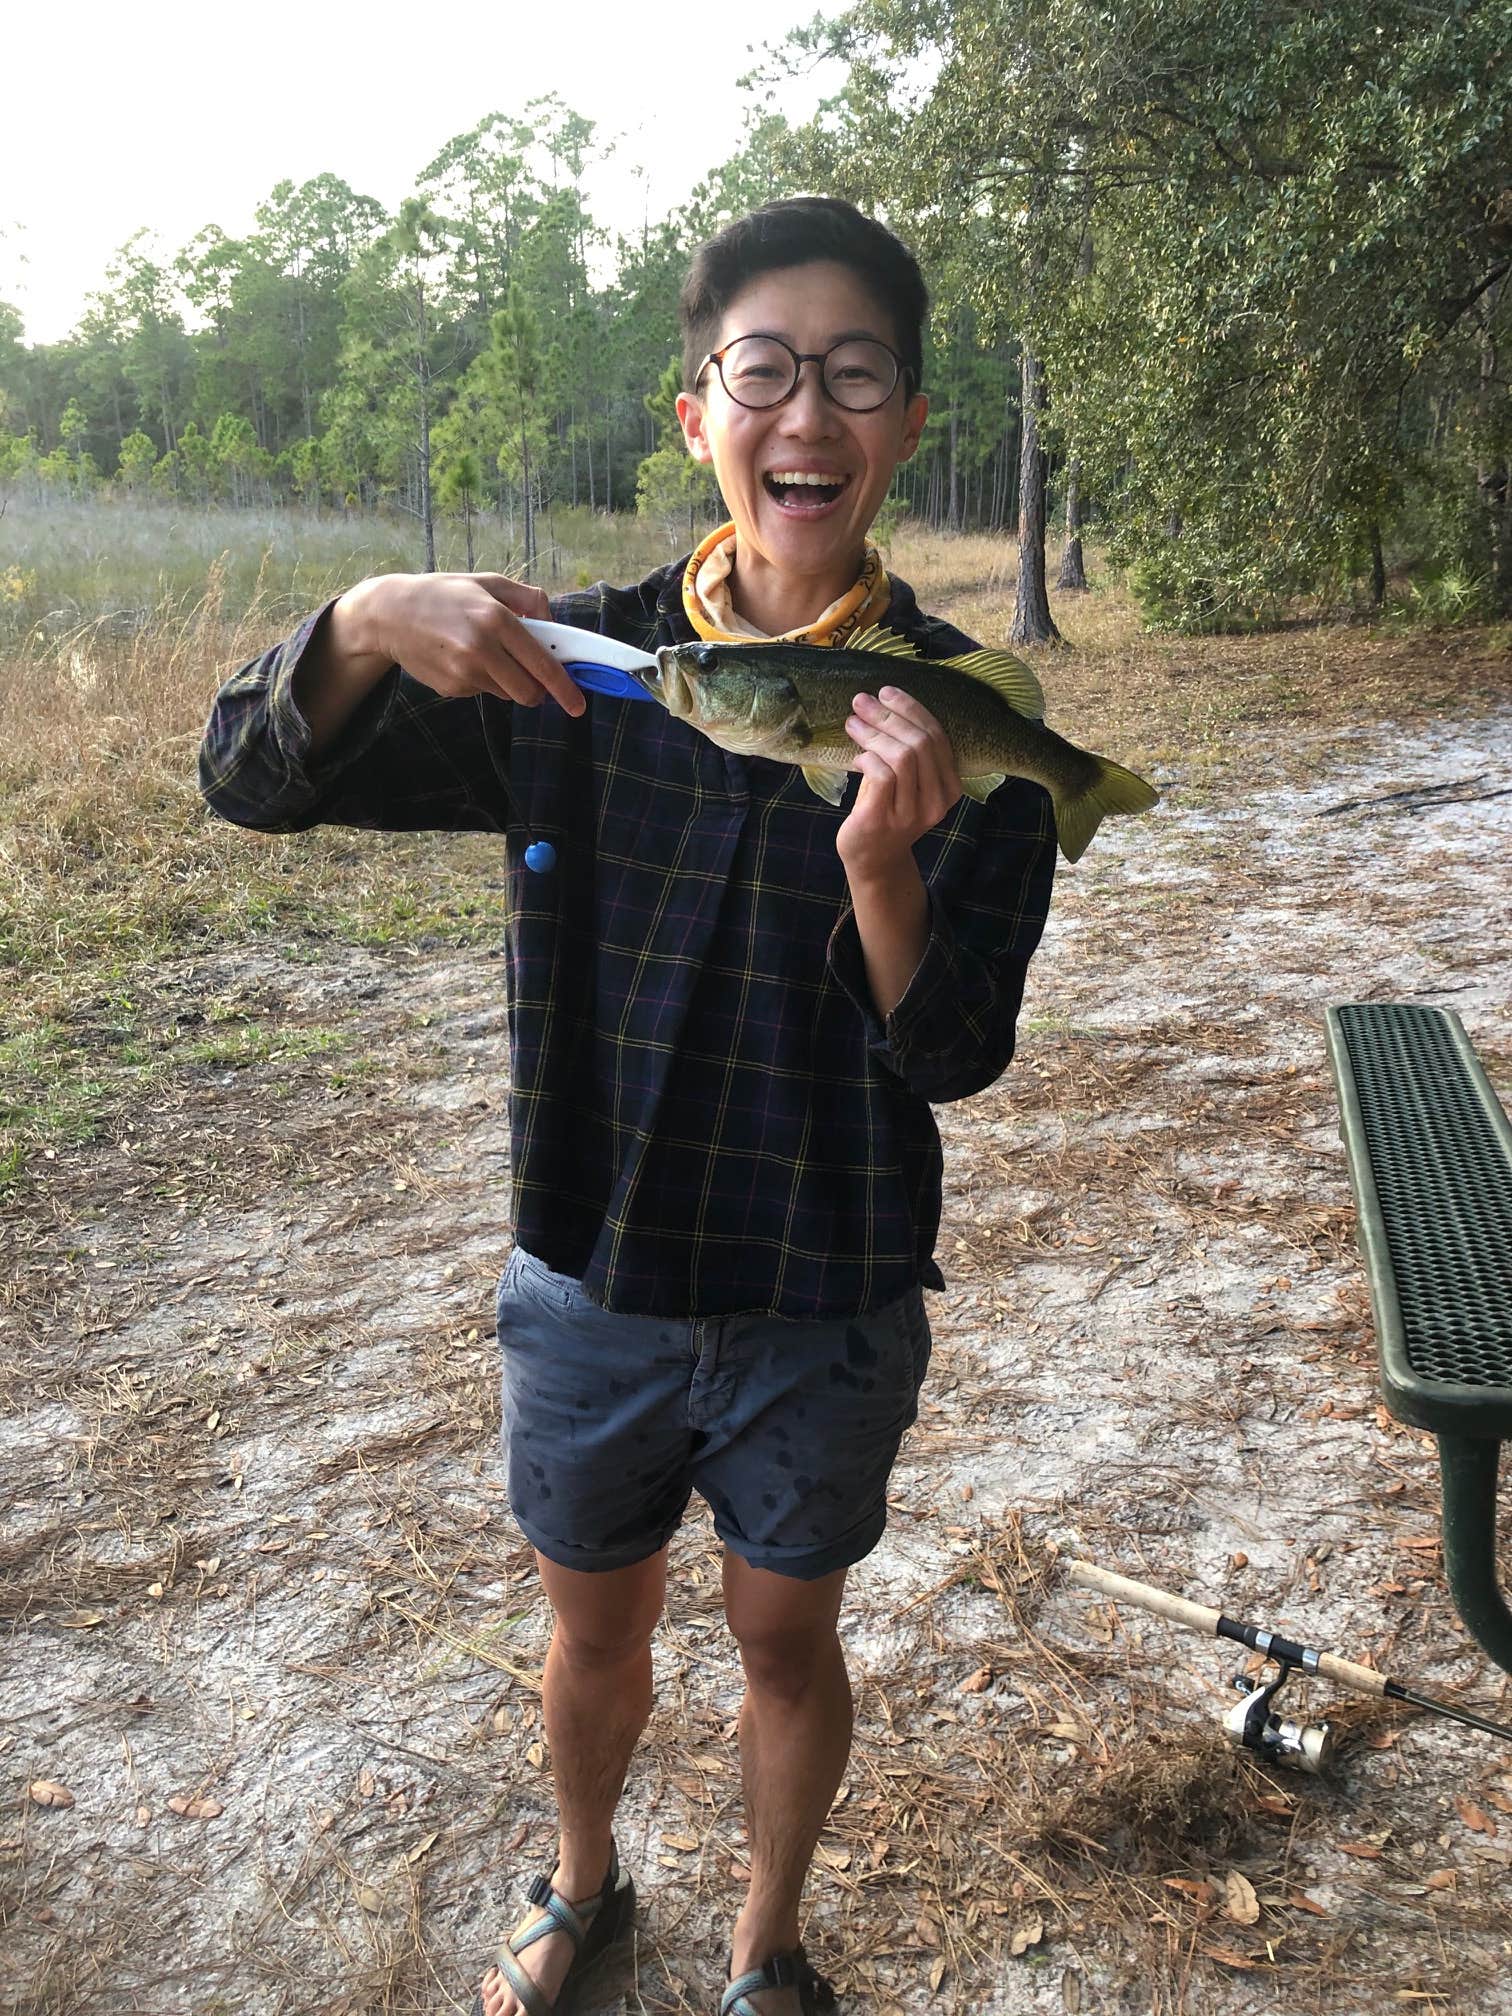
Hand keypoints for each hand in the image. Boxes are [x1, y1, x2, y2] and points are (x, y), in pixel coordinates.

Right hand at [331, 571, 585, 714]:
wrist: (389, 614)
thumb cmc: (444, 594)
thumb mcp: (487, 582)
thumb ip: (527, 598)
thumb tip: (554, 621)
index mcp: (496, 619)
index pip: (542, 664)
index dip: (565, 688)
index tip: (578, 704)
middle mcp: (481, 649)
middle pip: (528, 692)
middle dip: (538, 691)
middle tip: (534, 677)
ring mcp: (464, 672)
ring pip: (506, 694)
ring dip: (507, 681)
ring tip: (483, 652)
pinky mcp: (450, 688)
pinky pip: (482, 692)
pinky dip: (482, 680)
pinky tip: (460, 658)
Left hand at [836, 685, 961, 878]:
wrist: (872, 859)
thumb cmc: (887, 810)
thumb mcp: (906, 780)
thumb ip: (907, 749)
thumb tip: (882, 703)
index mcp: (949, 788)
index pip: (937, 737)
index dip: (912, 710)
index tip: (887, 693)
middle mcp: (936, 802)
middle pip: (920, 744)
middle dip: (889, 716)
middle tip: (862, 702)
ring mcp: (911, 813)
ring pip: (902, 757)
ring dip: (874, 733)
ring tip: (853, 723)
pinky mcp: (883, 819)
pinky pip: (881, 775)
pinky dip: (867, 758)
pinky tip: (857, 758)